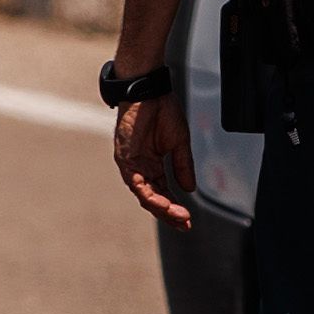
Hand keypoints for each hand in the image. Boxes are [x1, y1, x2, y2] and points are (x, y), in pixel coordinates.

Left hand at [113, 91, 196, 227]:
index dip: (175, 207)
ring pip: (143, 194)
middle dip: (169, 213)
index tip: (187, 220)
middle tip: (183, 223)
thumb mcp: (179, 142)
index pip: (163, 192)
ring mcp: (131, 164)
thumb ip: (183, 166)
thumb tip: (189, 188)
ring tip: (176, 215)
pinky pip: (135, 181)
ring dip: (160, 207)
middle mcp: (140, 167)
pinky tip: (160, 201)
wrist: (149, 90)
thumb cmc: (162, 110)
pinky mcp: (124, 158)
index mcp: (153, 164)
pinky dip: (147, 193)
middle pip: (153, 198)